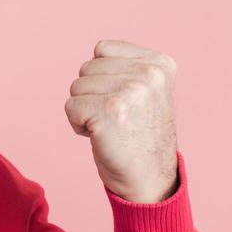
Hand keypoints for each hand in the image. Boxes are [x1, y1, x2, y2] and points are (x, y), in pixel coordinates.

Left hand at [64, 39, 179, 202]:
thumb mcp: (149, 91)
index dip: (102, 78)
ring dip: (85, 110)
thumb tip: (96, 52)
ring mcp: (131, 91)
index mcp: (161, 64)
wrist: (150, 181)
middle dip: (92, 95)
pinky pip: (70, 107)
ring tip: (110, 128)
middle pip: (86, 68)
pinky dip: (78, 125)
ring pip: (76, 87)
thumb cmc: (142, 136)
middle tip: (116, 119)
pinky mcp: (110, 111)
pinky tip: (100, 137)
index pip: (102, 50)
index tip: (124, 103)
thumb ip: (129, 67)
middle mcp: (149, 74)